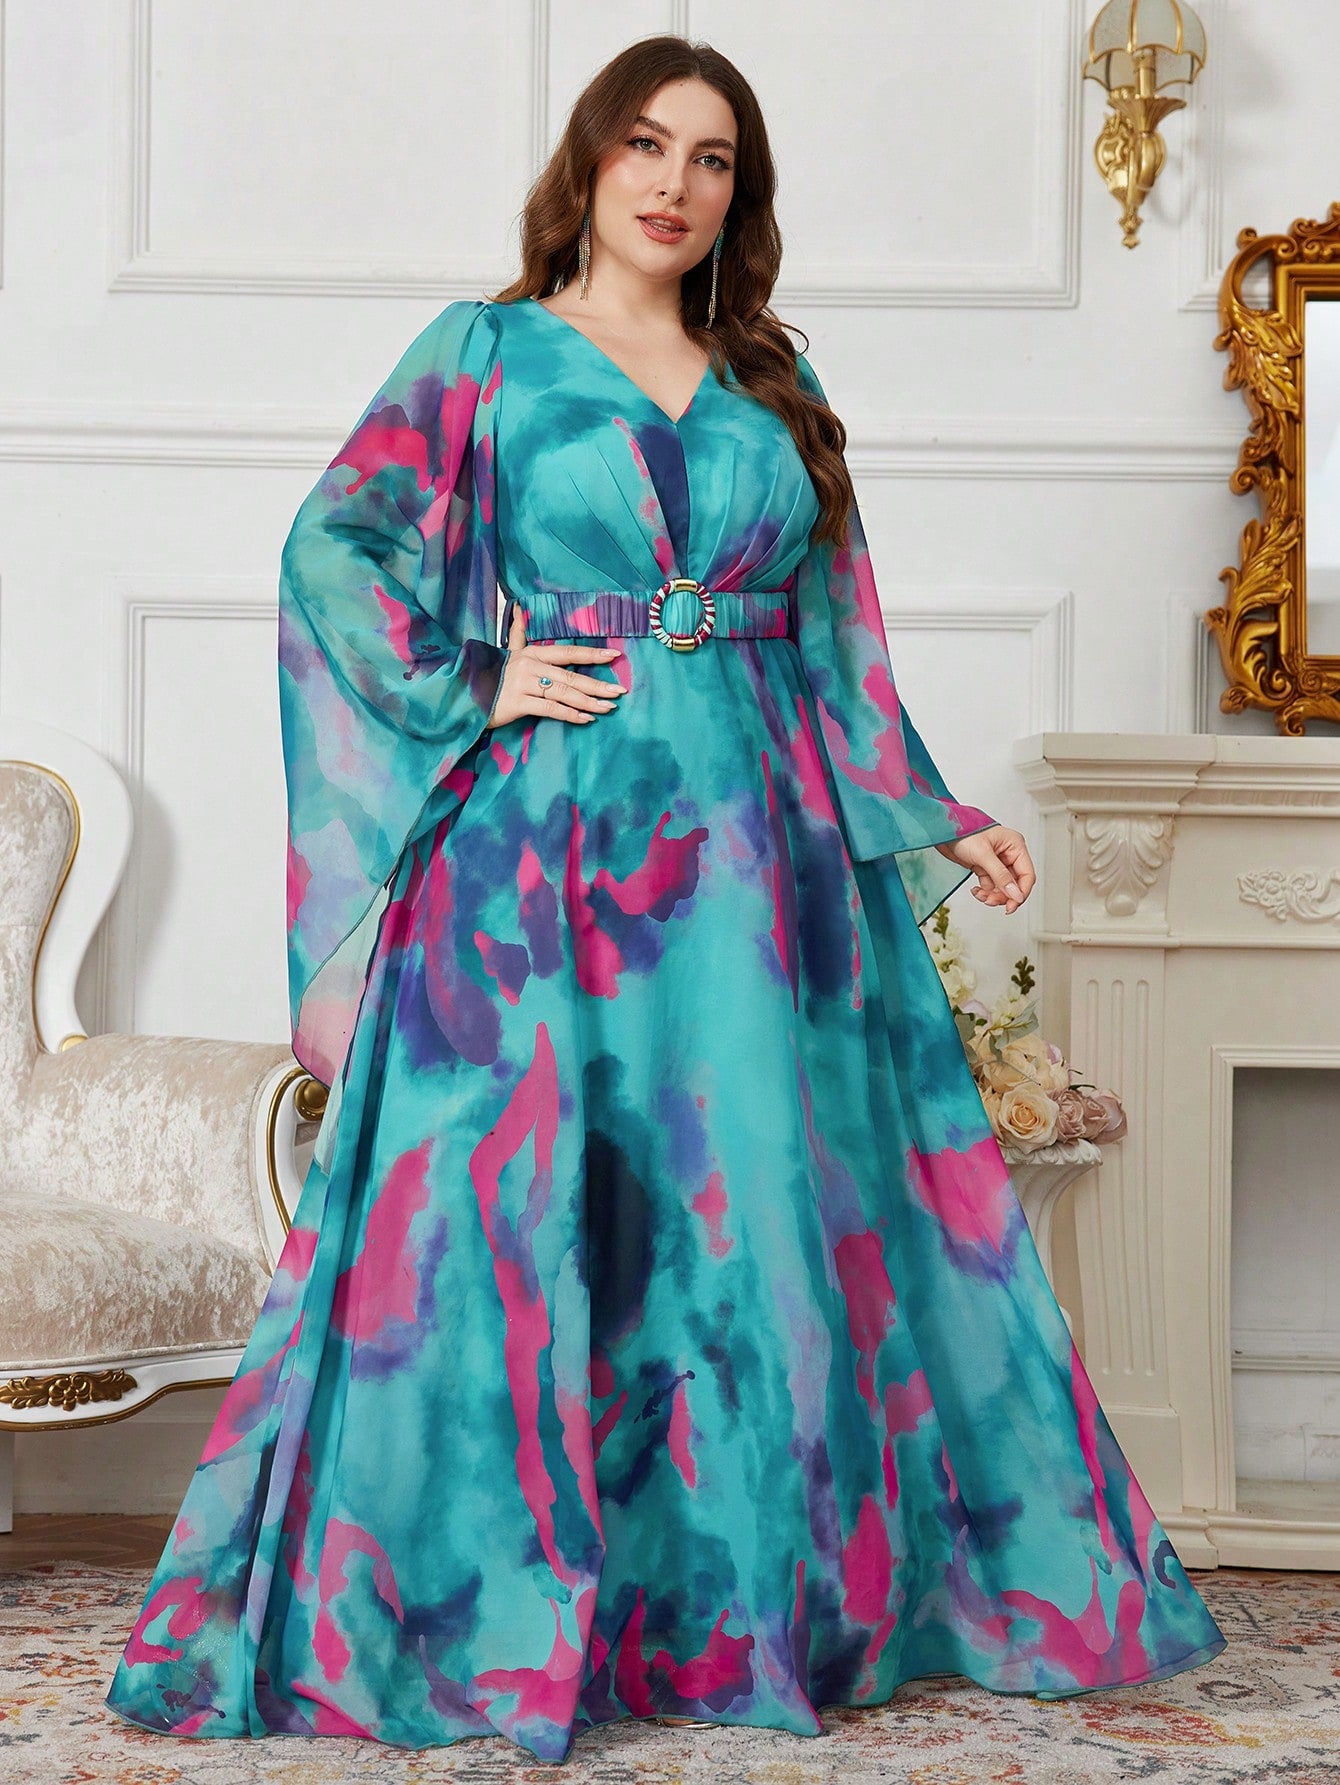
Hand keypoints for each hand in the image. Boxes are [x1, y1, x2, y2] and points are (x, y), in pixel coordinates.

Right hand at [486, 606, 625, 729]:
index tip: (615, 656)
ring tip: (608, 708)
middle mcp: (529, 666)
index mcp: (531, 654)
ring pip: (563, 693)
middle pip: (570, 676)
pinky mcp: (517, 703)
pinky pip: (550, 709)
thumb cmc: (489, 675)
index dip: (592, 654)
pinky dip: (570, 715)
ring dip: (589, 702)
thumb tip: (521, 608)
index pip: (567, 653)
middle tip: (619, 690)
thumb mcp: (506, 653)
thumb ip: (518, 634)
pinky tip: (586, 719)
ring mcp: (523, 684)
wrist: (462, 693)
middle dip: (597, 684)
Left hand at [934, 824, 1034, 914]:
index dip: (1021, 892)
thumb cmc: (962, 832)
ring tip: (980, 895)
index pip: (1027, 874)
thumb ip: (1000, 876)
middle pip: (1015, 883)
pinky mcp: (984, 867)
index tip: (1011, 905)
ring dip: (993, 895)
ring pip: (1002, 886)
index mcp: (1015, 845)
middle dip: (1004, 895)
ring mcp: (997, 861)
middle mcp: (1009, 853)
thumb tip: (1016, 895)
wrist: (940, 830)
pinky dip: (984, 891)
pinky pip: (990, 885)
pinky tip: (975, 890)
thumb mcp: (983, 854)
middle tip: (991, 902)